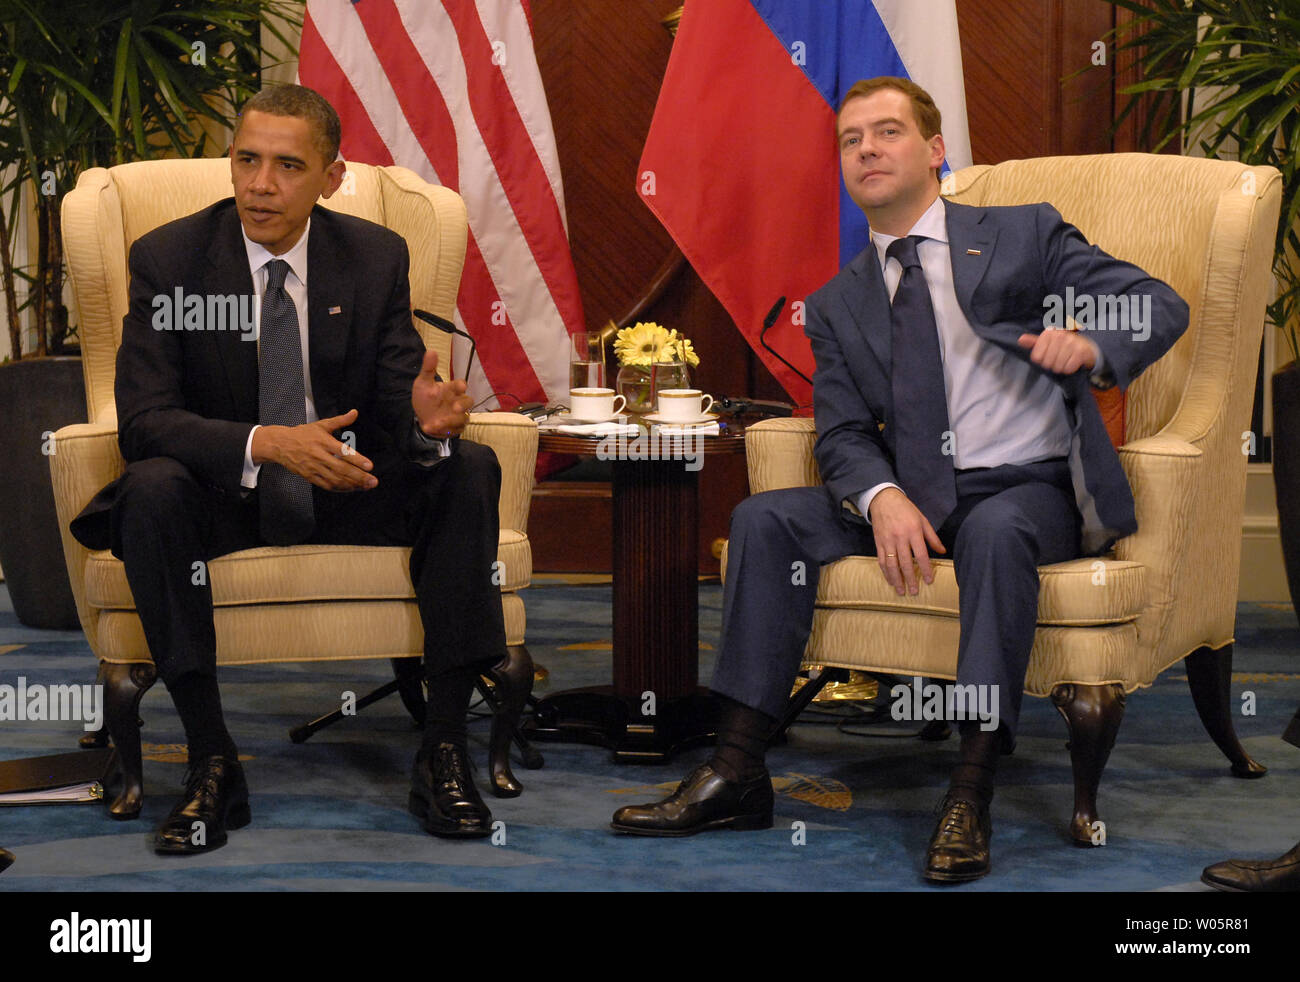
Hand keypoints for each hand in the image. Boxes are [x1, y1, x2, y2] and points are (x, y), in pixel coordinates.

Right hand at [251, 409, 376, 490]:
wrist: (281, 445)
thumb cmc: (303, 434)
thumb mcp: (321, 425)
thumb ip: (340, 420)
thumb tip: (355, 412)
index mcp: (323, 442)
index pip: (343, 451)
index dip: (357, 459)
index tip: (370, 466)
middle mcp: (319, 456)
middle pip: (341, 469)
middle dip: (359, 476)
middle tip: (373, 481)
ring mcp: (314, 468)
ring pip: (335, 479)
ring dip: (352, 484)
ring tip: (366, 486)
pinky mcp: (310, 477)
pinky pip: (327, 485)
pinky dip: (340, 488)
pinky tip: (352, 488)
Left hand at [412, 350, 471, 437]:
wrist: (420, 418)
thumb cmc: (425, 399)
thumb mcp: (423, 383)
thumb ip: (428, 369)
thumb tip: (431, 351)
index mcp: (451, 389)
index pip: (460, 385)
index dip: (461, 386)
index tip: (461, 387)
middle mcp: (457, 401)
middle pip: (468, 402)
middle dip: (463, 405)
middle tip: (455, 408)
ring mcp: (458, 415)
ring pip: (463, 418)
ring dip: (450, 421)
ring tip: (435, 423)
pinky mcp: (456, 427)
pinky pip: (456, 429)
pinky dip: (445, 430)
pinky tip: (431, 428)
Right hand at [868, 487, 945, 595]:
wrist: (884, 500)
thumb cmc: (906, 509)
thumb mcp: (923, 520)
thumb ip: (932, 537)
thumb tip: (942, 552)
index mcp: (913, 531)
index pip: (921, 555)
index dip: (925, 569)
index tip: (928, 580)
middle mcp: (900, 538)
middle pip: (905, 562)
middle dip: (910, 579)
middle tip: (914, 591)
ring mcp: (887, 541)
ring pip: (891, 564)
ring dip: (896, 579)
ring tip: (901, 590)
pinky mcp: (878, 542)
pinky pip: (881, 560)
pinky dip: (885, 572)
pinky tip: (890, 580)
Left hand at [1017, 328, 1096, 374]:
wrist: (1087, 347)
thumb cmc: (1063, 346)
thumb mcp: (1047, 342)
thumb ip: (1033, 342)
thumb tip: (1020, 340)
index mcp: (1049, 333)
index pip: (1036, 357)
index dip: (1042, 360)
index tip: (1049, 354)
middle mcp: (1060, 336)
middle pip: (1046, 364)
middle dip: (1052, 365)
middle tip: (1059, 358)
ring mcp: (1071, 343)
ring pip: (1057, 367)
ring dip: (1061, 367)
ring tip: (1066, 360)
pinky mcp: (1081, 352)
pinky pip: (1068, 369)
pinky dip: (1069, 369)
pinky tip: (1072, 362)